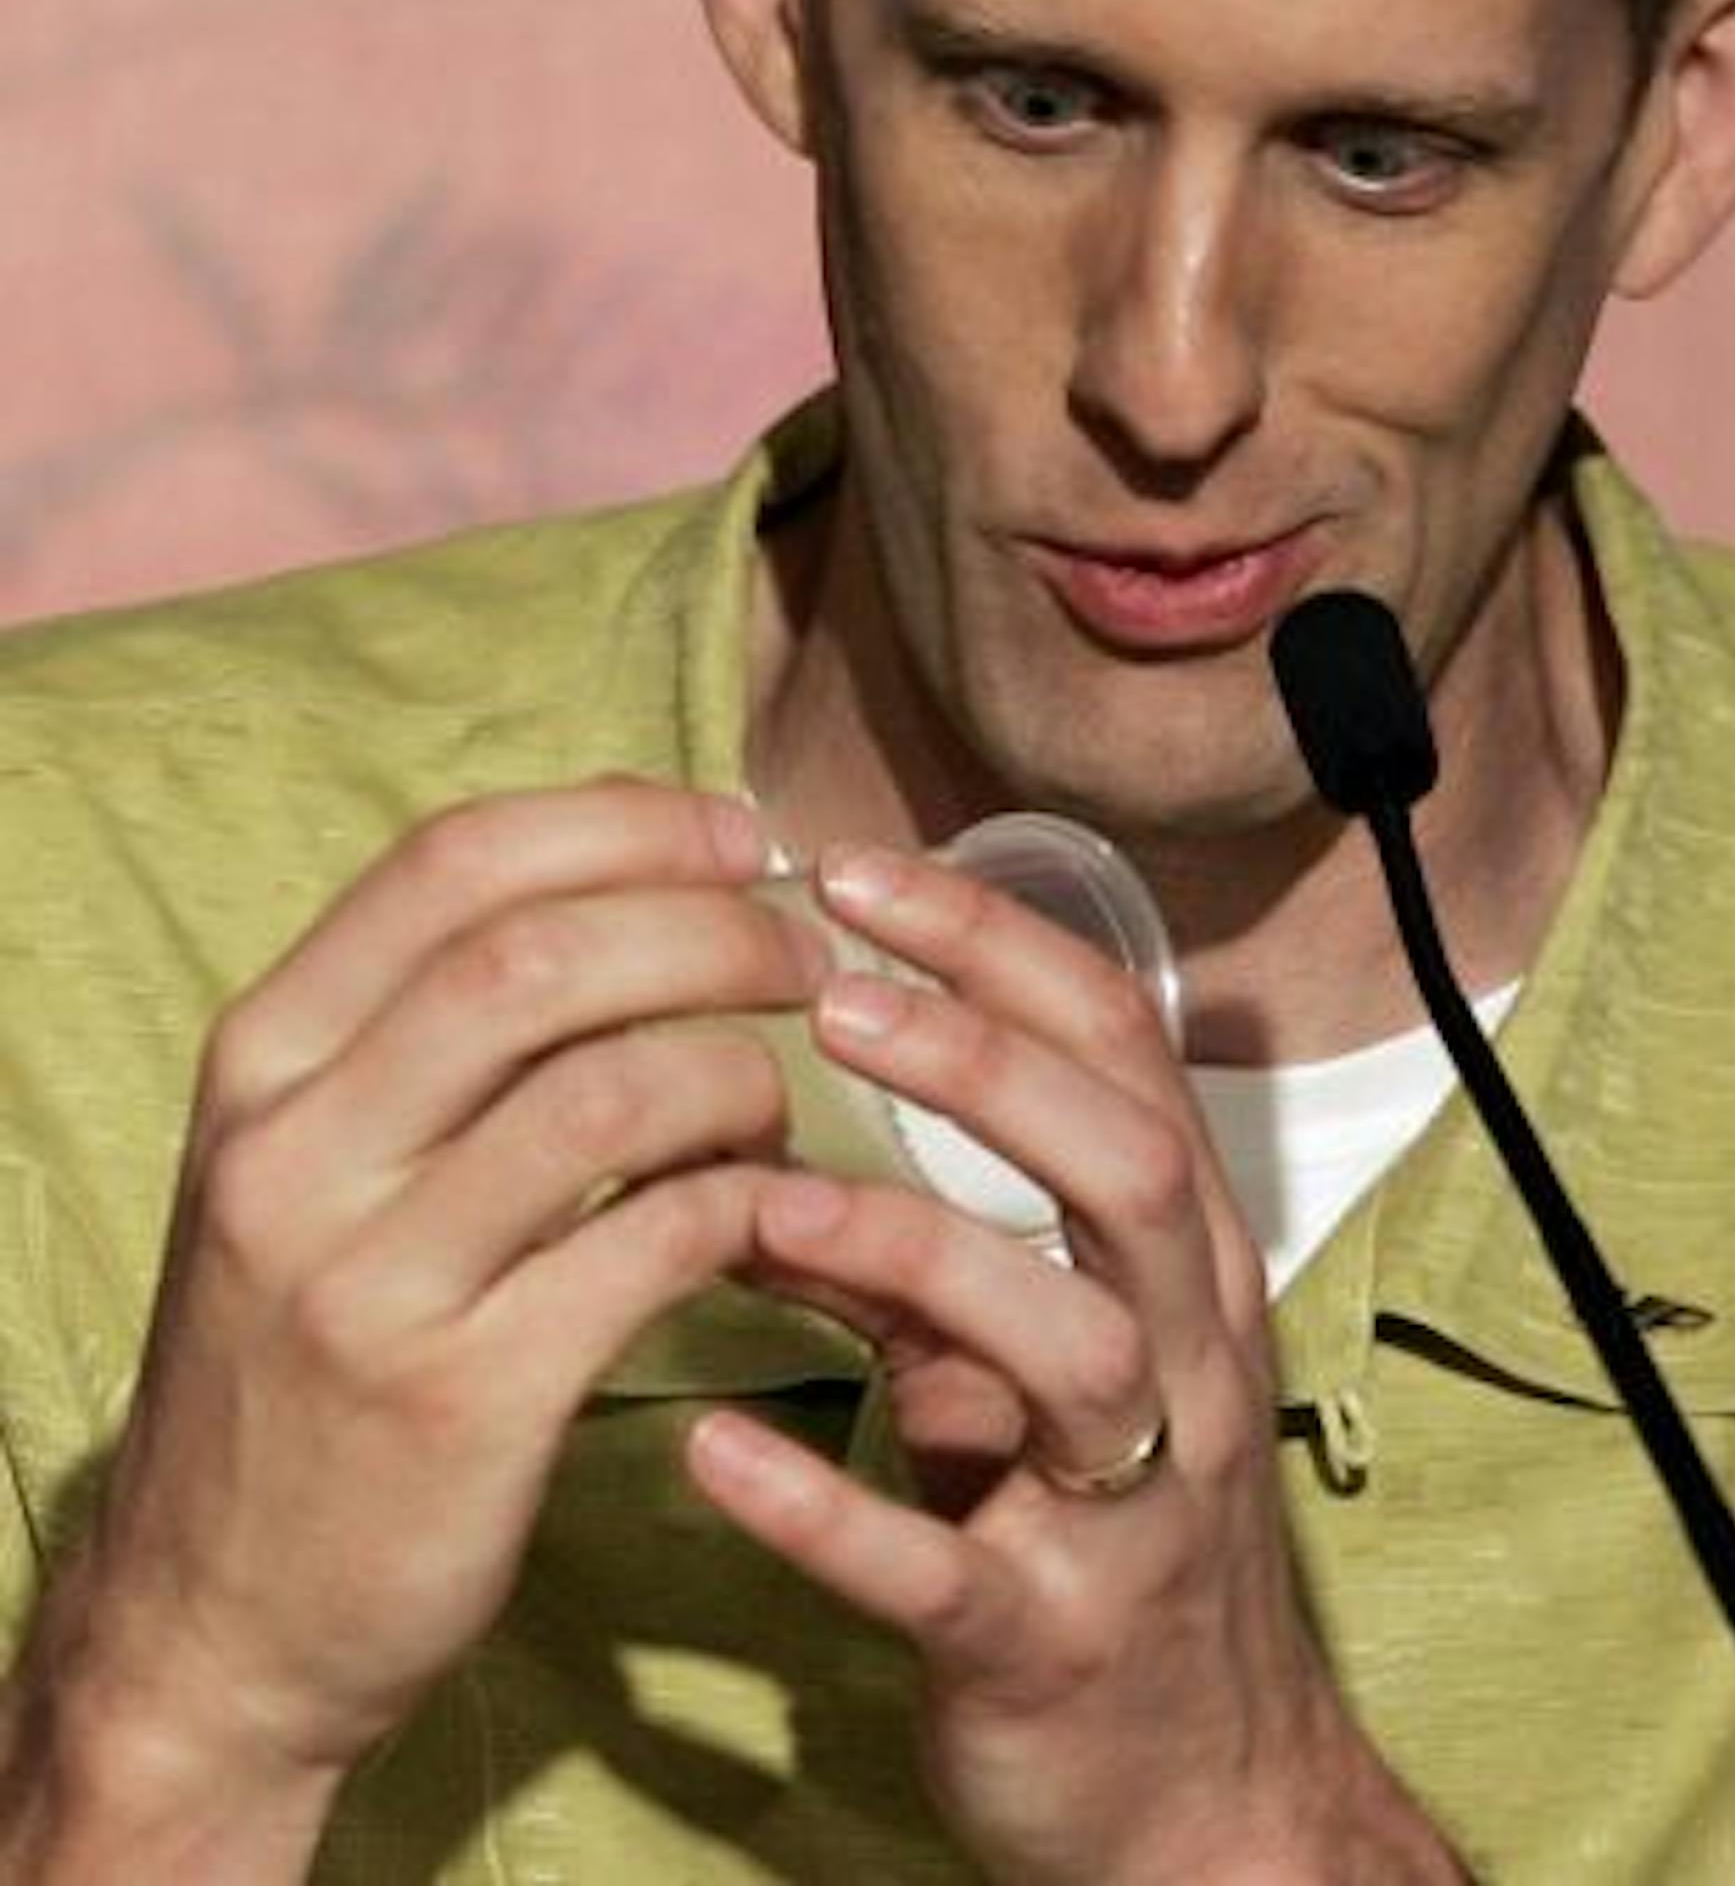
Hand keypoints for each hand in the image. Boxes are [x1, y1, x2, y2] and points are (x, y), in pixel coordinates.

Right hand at [27, 780, 817, 1840]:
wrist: (212, 1629)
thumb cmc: (302, 1359)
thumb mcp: (311, 1165)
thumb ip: (429, 1028)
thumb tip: (638, 875)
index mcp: (263, 1058)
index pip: (454, 860)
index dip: (623, 821)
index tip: (736, 833)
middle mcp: (297, 1151)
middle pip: (541, 956)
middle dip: (708, 927)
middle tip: (806, 952)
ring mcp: (370, 1280)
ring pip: (611, 1091)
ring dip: (742, 1068)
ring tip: (784, 1094)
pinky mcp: (463, 1401)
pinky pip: (654, 1245)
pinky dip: (746, 1203)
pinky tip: (774, 1210)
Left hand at [687, 844, 1462, 1885]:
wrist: (1196, 1788)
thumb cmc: (1098, 1518)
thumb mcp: (1035, 1358)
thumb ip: (932, 1244)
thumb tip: (761, 1133)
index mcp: (1181, 1260)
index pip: (1119, 1051)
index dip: (1000, 949)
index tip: (858, 870)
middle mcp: (1185, 1356)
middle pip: (1128, 1164)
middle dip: (984, 1062)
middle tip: (828, 983)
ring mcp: (1132, 1501)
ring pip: (1068, 1348)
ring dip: (919, 1256)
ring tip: (771, 1201)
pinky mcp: (1055, 1642)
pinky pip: (942, 1567)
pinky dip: (826, 1505)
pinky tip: (713, 1445)